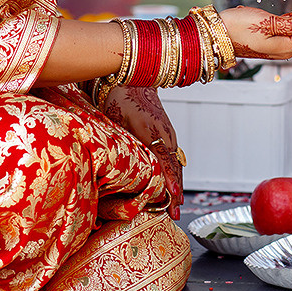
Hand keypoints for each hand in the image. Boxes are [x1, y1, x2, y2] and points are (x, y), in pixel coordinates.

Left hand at [103, 86, 183, 219]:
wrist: (134, 76)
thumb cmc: (119, 97)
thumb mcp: (116, 120)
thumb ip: (120, 142)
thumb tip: (114, 166)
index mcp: (154, 132)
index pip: (165, 162)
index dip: (168, 182)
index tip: (172, 199)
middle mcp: (166, 134)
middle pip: (174, 167)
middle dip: (175, 191)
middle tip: (174, 214)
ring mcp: (169, 133)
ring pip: (175, 163)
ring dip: (176, 184)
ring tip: (174, 204)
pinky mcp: (167, 132)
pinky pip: (173, 156)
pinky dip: (174, 172)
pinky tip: (171, 183)